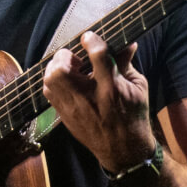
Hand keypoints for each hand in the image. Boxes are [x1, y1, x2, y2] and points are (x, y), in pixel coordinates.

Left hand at [42, 31, 157, 173]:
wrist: (123, 150)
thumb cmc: (133, 116)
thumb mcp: (138, 87)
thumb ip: (126, 64)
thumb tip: (127, 43)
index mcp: (113, 88)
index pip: (98, 56)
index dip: (92, 41)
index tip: (89, 37)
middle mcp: (90, 98)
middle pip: (62, 70)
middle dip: (65, 57)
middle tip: (76, 59)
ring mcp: (74, 108)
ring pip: (50, 80)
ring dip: (57, 68)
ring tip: (70, 70)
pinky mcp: (65, 116)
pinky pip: (48, 92)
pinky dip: (54, 82)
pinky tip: (67, 83)